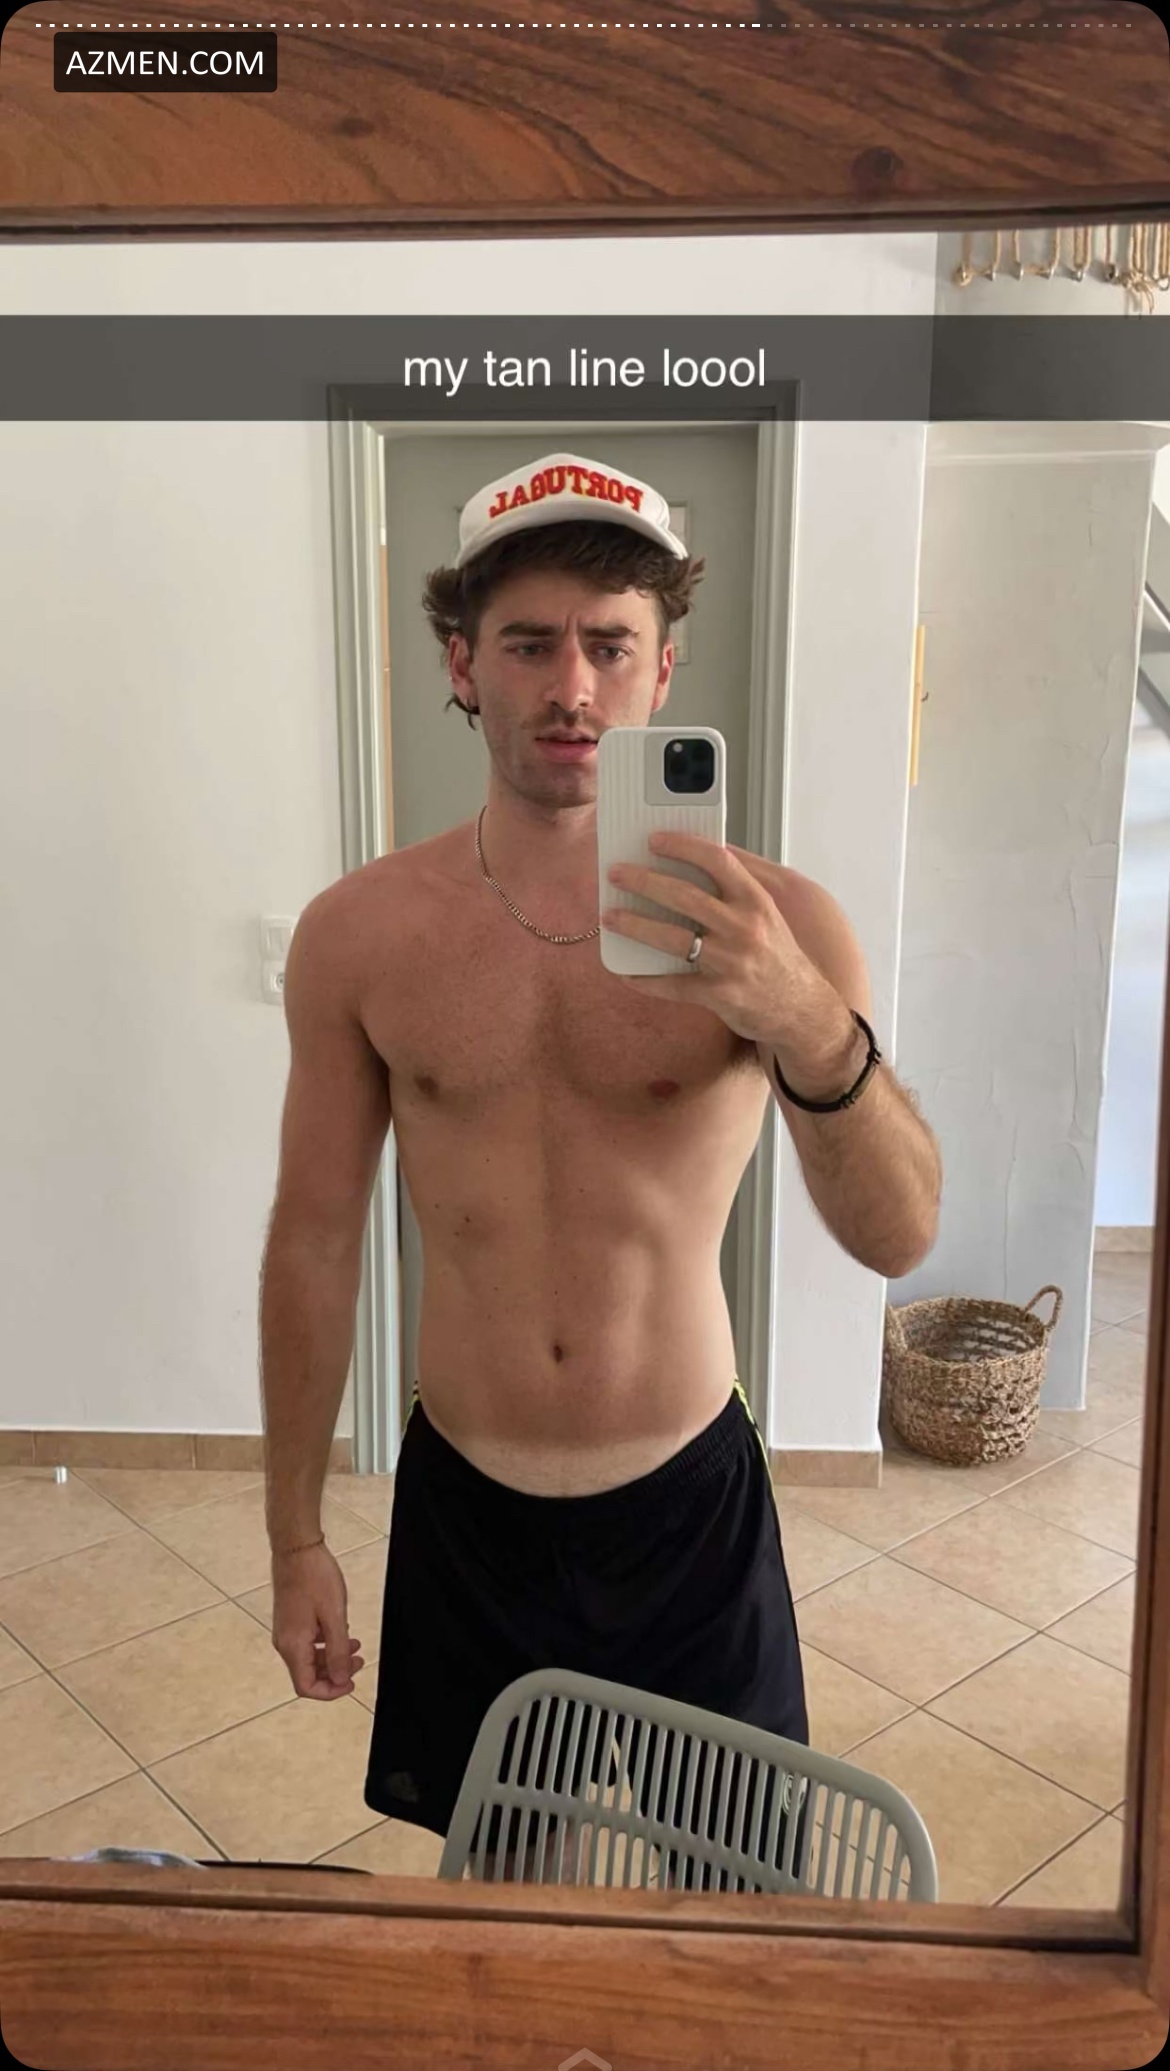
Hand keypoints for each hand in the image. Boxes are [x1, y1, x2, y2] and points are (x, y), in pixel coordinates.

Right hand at [270, 1540, 363, 1699]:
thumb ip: (338, 1651)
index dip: (330, 1692)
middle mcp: (285, 1643)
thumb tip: (341, 1680)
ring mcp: (286, 1632)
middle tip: (359, 1661)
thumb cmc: (315, 1577)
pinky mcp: (289, 1621)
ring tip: (355, 1646)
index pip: (306, 1687)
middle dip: (335, 1674)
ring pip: (308, 1659)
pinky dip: (325, 1644)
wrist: (297, 1549)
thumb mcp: (334, 1616)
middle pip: (307, 1675)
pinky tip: (341, 1632)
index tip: (351, 1684)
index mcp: (293, 1646)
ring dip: (332, 1658)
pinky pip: (306, 1644)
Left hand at [602, 830, 843, 1050]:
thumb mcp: (767, 915)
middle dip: (644, 881)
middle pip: (686, 896)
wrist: (803, 1009)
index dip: (683, 846)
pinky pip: (674, 984)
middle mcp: (745, 928)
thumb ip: (735, 888)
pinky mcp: (721, 995)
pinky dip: (646, 979)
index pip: (718, 860)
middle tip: (616, 873)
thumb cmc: (778, 957)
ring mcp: (732, 962)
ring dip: (636, 925)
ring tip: (610, 917)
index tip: (653, 840)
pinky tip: (626, 973)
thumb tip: (692, 861)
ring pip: (673, 939)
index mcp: (756, 901)